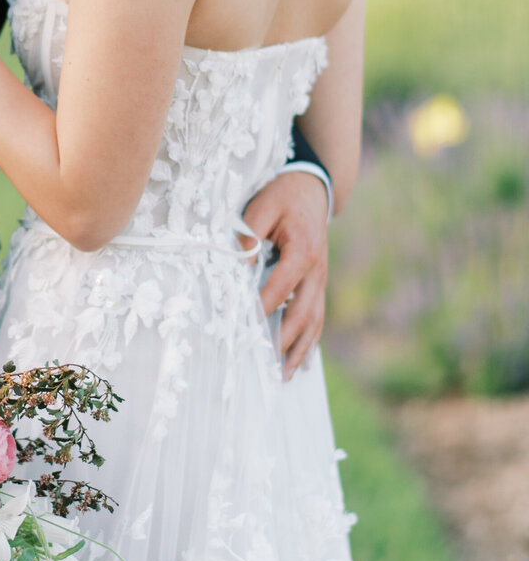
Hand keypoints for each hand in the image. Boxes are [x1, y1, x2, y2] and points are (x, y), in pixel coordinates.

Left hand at [241, 172, 329, 378]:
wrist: (313, 186)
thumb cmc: (284, 195)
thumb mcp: (262, 205)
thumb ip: (248, 233)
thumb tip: (238, 264)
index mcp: (302, 252)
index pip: (277, 291)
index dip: (258, 312)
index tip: (242, 332)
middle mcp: (316, 271)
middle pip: (301, 314)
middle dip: (284, 342)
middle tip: (267, 367)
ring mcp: (321, 278)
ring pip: (313, 320)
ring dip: (300, 348)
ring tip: (286, 374)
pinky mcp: (318, 281)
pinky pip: (317, 314)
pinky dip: (310, 338)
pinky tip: (302, 359)